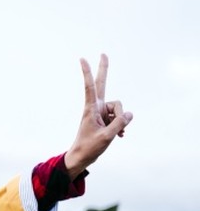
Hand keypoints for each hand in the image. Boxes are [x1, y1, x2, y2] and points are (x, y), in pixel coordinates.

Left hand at [64, 54, 132, 178]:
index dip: (87, 73)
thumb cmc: (89, 147)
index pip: (89, 87)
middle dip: (104, 70)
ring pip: (119, 109)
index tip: (82, 58)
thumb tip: (129, 114)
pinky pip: (120, 117)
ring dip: (120, 121)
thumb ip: (119, 124)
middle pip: (102, 84)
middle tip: (104, 53)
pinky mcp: (106, 118)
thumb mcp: (106, 137)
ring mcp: (101, 112)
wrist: (82, 157)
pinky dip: (121, 126)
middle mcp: (96, 107)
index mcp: (90, 109)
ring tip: (113, 133)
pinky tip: (119, 135)